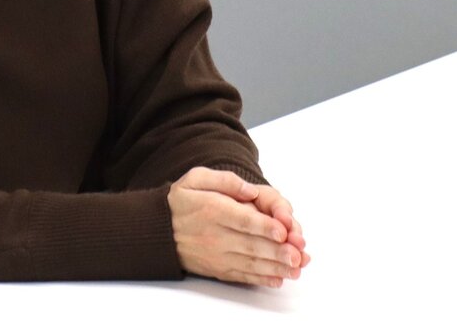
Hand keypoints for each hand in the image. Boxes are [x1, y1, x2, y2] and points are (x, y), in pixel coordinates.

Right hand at [168, 167, 307, 287]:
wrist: (158, 230)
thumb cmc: (181, 201)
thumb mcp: (196, 178)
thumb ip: (225, 180)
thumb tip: (250, 190)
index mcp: (212, 209)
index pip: (243, 220)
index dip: (264, 226)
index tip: (283, 231)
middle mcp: (215, 235)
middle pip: (251, 245)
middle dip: (277, 252)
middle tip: (298, 255)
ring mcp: (216, 255)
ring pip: (250, 263)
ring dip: (275, 268)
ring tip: (295, 269)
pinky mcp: (217, 269)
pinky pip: (242, 276)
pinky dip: (261, 279)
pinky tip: (278, 279)